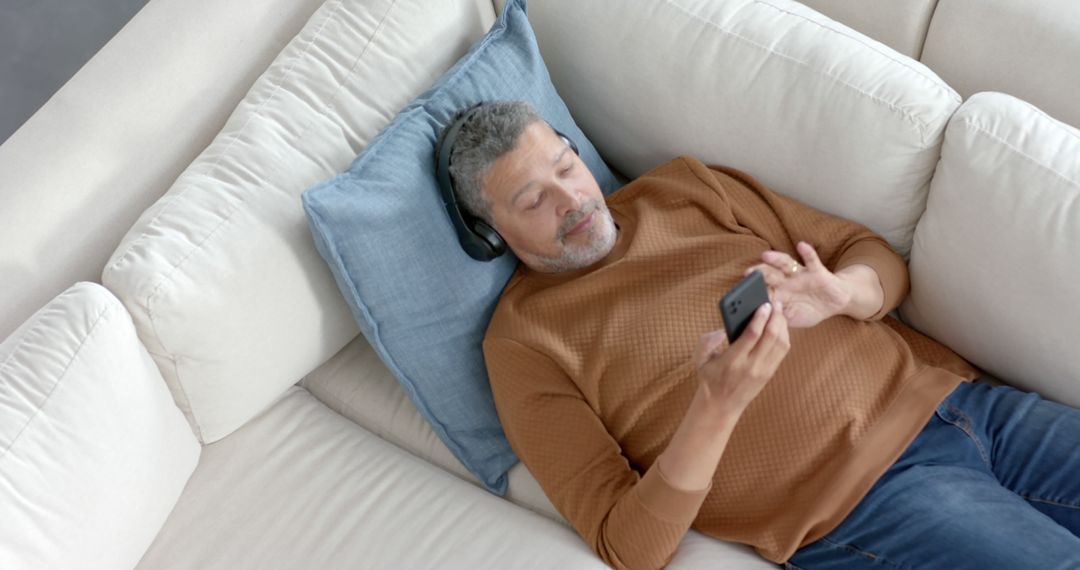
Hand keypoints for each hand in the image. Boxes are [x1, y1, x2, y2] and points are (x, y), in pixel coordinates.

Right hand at [693, 299, 789, 413]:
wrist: (721, 405)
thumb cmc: (710, 378)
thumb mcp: (700, 359)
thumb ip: (707, 340)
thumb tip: (722, 330)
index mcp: (732, 361)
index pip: (752, 335)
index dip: (760, 318)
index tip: (764, 304)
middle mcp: (751, 366)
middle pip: (771, 337)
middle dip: (775, 317)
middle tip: (775, 303)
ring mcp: (763, 371)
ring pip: (780, 344)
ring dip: (782, 325)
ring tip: (778, 312)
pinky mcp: (770, 373)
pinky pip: (782, 351)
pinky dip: (784, 335)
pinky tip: (779, 326)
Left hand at [743, 241, 850, 327]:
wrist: (835, 303)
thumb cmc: (810, 310)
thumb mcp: (793, 318)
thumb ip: (779, 319)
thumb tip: (762, 323)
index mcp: (778, 293)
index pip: (762, 289)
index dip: (751, 291)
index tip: (739, 294)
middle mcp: (786, 281)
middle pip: (769, 274)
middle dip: (758, 272)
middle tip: (747, 273)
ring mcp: (800, 275)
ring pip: (786, 264)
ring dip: (776, 259)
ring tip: (766, 255)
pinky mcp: (817, 271)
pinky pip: (812, 260)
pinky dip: (807, 252)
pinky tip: (801, 245)